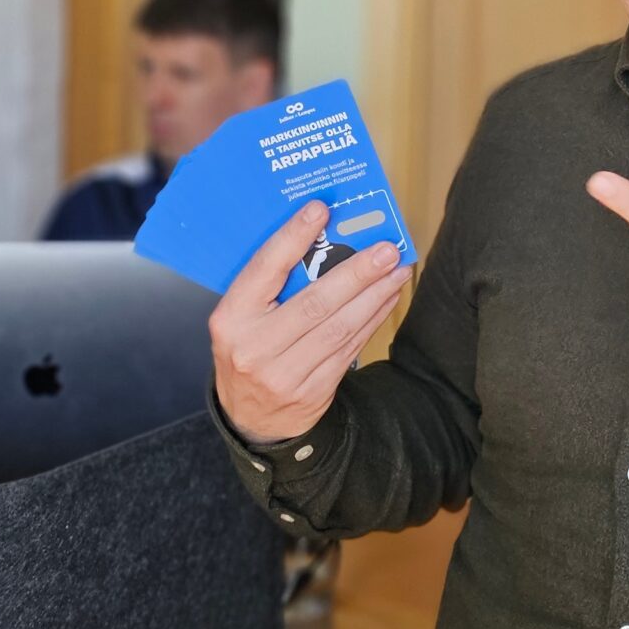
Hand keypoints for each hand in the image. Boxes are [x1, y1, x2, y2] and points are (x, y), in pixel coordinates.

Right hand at [210, 200, 411, 444]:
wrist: (250, 419)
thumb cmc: (249, 350)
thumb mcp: (243, 318)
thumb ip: (271, 285)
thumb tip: (322, 238)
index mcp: (232, 318)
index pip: (265, 269)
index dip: (294, 237)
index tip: (322, 209)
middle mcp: (254, 347)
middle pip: (315, 302)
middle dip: (357, 273)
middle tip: (386, 249)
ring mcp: (284, 374)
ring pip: (340, 327)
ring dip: (374, 295)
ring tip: (396, 270)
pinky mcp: (313, 392)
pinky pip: (350, 349)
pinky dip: (372, 320)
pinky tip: (387, 298)